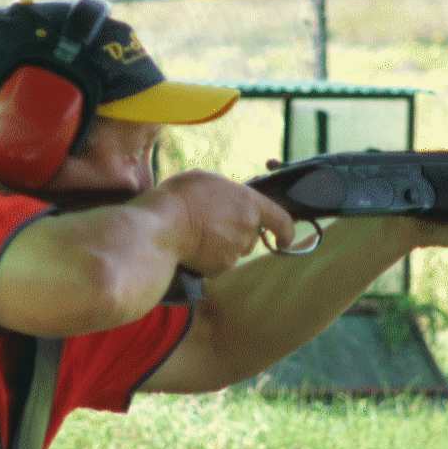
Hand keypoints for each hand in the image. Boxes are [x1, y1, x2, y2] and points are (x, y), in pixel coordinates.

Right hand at [156, 169, 295, 275]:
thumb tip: (228, 199)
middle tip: (213, 222)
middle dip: (238, 231)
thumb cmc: (180, 197)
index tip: (285, 238)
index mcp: (249, 204)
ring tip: (197, 232)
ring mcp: (234, 252)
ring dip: (222, 244)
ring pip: (235, 250)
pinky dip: (209, 257)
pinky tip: (191, 246)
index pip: (281, 220)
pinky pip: (219, 263)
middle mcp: (247, 229)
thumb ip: (227, 192)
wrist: (161, 228)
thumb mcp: (206, 180)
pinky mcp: (219, 268)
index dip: (286, 231)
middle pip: (251, 235)